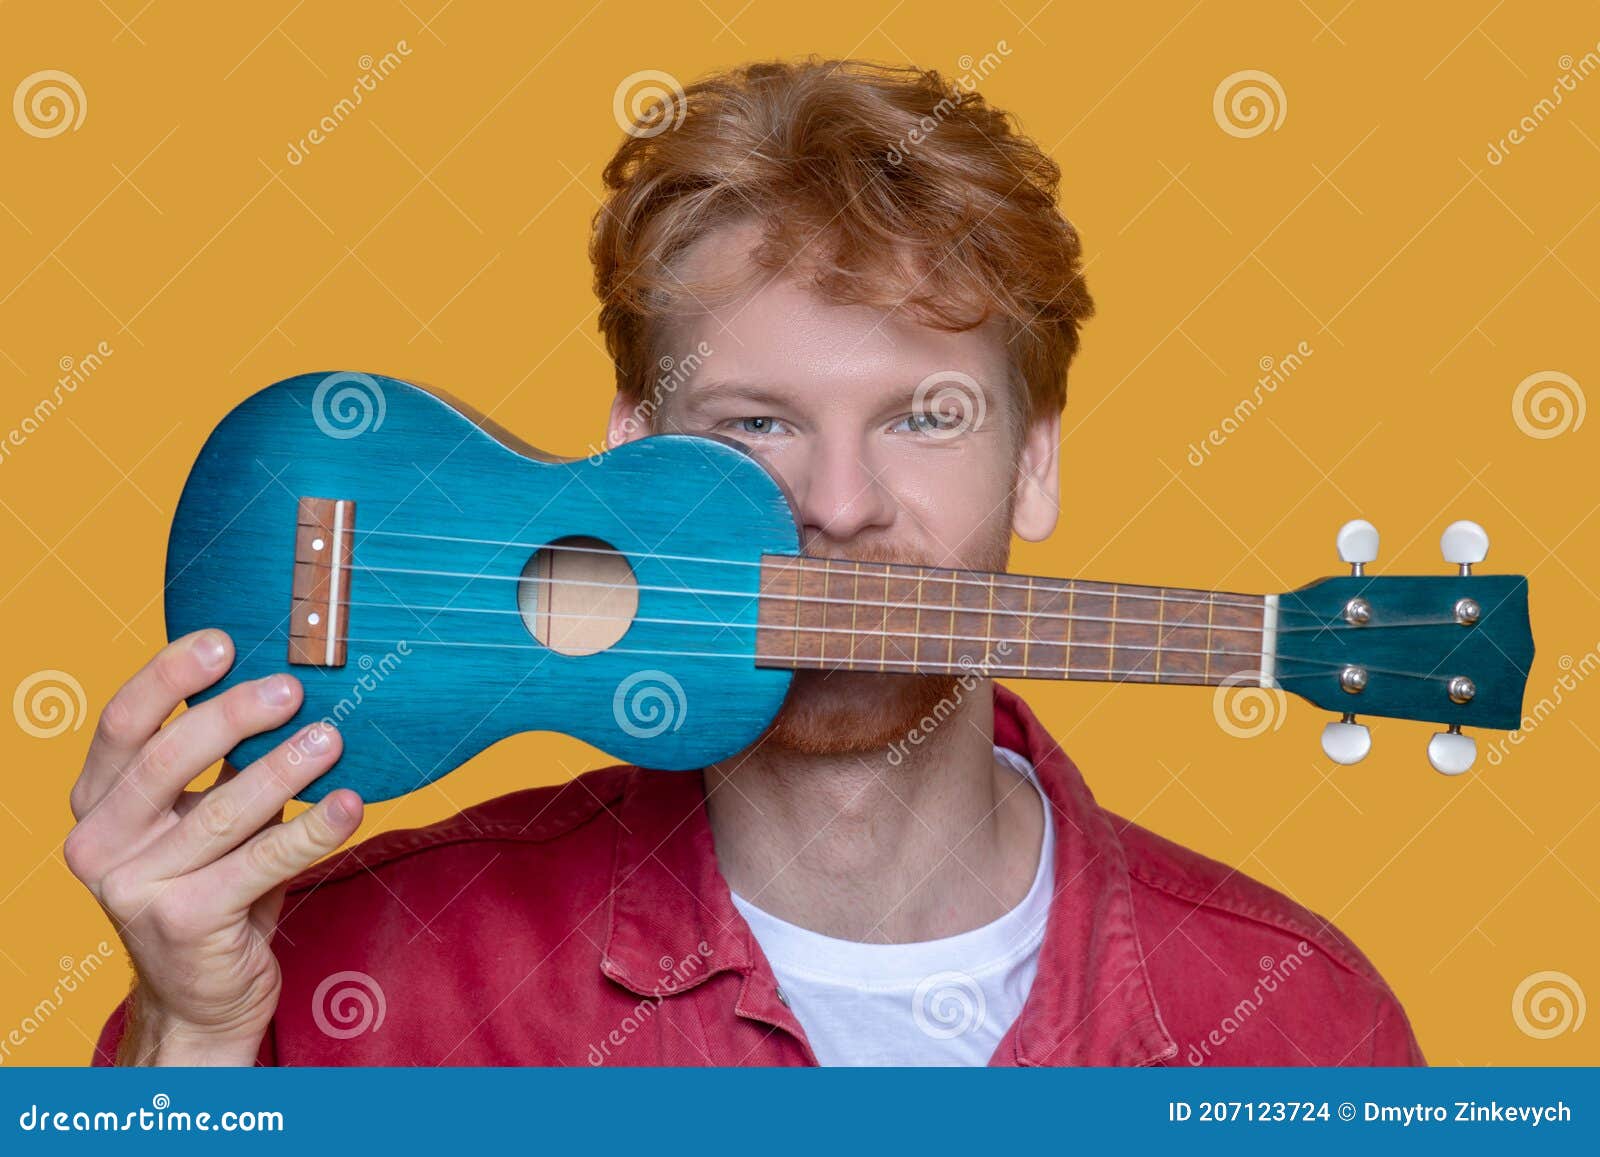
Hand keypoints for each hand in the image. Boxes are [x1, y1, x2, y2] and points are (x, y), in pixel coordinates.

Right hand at [65, 629, 362, 1064]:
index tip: (222, 640)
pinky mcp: (184, 923)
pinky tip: (351, 805)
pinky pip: (263, 862)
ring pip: (222, 811)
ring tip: (332, 738)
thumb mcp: (204, 820)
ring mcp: (135, 888)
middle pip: (167, 759)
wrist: (202, 996)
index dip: (168, 677)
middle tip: (292, 688)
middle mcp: (100, 845)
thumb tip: (290, 686)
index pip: (122, 725)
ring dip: (284, 768)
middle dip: (233, 715)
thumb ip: (222, 765)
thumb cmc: (213, 887)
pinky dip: (313, 830)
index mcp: (97, 806)